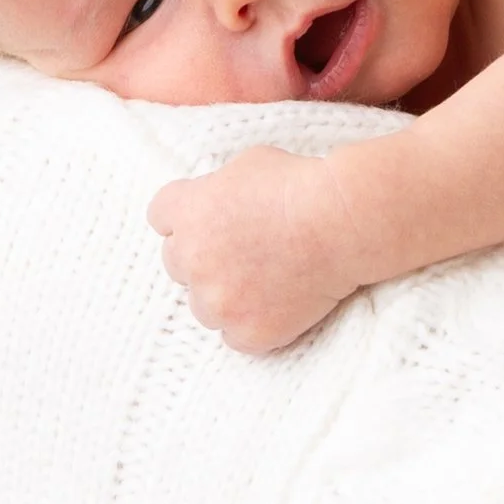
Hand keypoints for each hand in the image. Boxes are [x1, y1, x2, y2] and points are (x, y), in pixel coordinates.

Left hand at [147, 149, 364, 352]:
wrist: (342, 222)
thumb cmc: (300, 185)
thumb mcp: (244, 166)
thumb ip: (213, 191)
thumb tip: (211, 208)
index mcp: (186, 211)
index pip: (161, 217)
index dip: (189, 217)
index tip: (213, 219)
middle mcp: (191, 258)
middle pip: (177, 263)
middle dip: (204, 257)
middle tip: (244, 251)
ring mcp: (218, 301)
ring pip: (203, 305)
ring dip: (224, 296)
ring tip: (264, 280)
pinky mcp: (247, 332)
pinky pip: (234, 336)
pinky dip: (251, 325)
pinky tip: (276, 305)